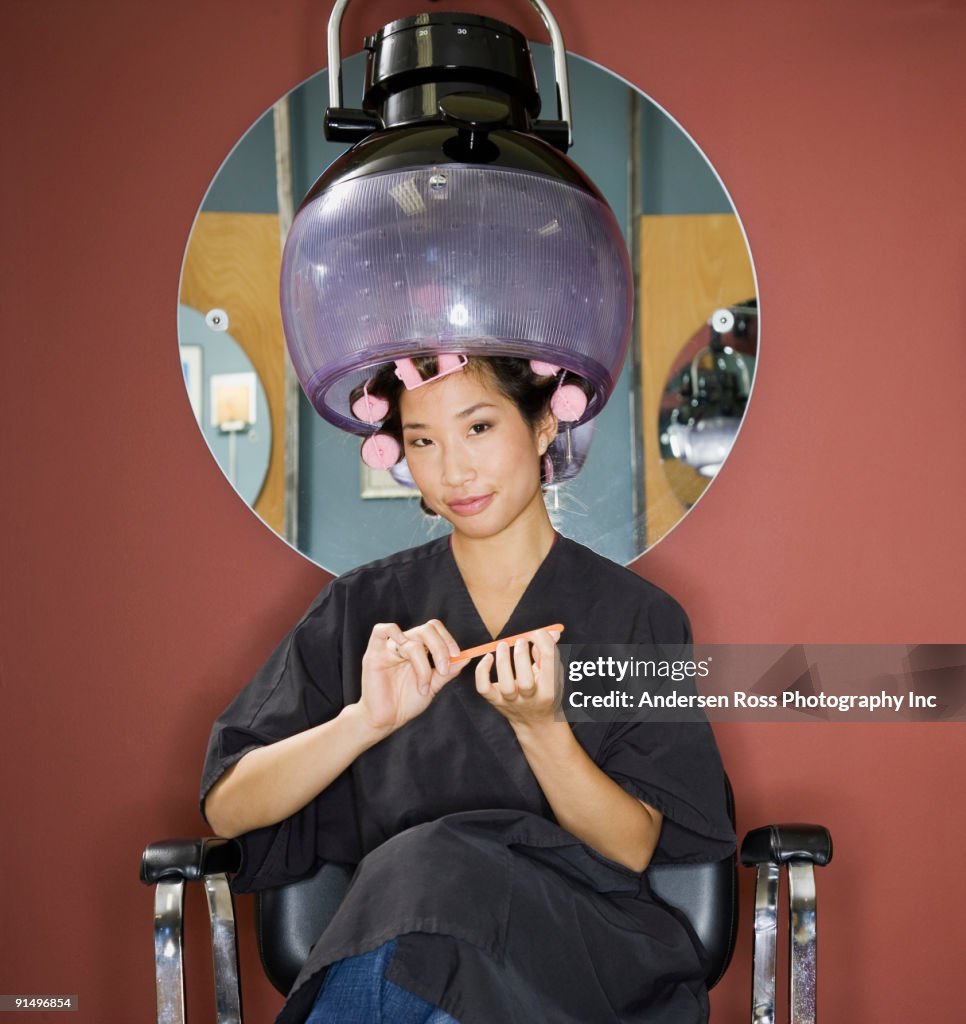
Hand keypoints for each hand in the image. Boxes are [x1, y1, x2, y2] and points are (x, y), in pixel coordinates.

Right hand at [357, 619, 465, 733]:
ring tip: (424, 687)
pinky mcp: (373, 654)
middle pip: (426, 629)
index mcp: (419, 649)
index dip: (448, 639)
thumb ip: (448, 671)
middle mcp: (405, 645)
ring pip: (412, 640)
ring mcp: (389, 648)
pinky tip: (402, 651)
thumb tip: (467, 657)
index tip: (457, 655)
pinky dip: (393, 632)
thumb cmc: (407, 703)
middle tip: (443, 670)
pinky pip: (380, 630)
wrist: (387, 721)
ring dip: (423, 665)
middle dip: (440, 648)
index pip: (435, 630)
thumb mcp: (433, 686)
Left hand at [474, 629, 561, 729]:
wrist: (537, 724)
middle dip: (522, 656)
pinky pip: (484, 689)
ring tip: (503, 645)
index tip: (537, 634)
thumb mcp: (554, 675)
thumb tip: (548, 632)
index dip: (543, 643)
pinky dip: (482, 672)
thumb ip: (549, 654)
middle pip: (526, 681)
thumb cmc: (546, 693)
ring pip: (506, 686)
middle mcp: (532, 699)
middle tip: (520, 640)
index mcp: (550, 689)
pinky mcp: (496, 702)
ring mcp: (512, 702)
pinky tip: (487, 658)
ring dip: (503, 662)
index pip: (549, 664)